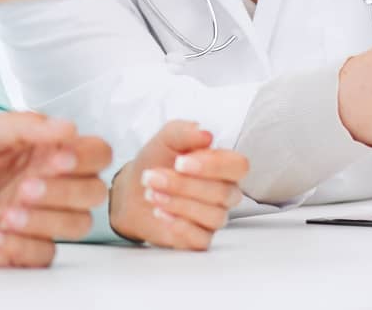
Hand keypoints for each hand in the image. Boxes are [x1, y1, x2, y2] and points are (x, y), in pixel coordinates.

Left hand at [0, 112, 110, 267]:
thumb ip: (26, 125)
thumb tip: (69, 127)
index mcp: (46, 151)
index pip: (96, 152)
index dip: (86, 159)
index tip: (56, 159)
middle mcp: (52, 184)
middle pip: (94, 192)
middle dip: (62, 193)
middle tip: (24, 188)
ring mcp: (43, 218)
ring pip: (78, 225)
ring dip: (43, 220)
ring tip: (6, 214)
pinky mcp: (29, 248)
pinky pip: (46, 254)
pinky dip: (19, 247)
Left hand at [109, 121, 246, 249]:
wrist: (133, 190)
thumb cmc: (157, 161)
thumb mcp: (166, 139)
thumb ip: (184, 132)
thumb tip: (206, 134)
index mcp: (223, 165)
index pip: (238, 166)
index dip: (213, 166)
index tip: (180, 162)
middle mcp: (224, 193)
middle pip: (224, 193)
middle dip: (184, 185)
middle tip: (152, 177)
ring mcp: (213, 217)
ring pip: (214, 216)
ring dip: (178, 203)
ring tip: (151, 193)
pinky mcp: (200, 239)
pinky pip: (202, 239)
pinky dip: (179, 225)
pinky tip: (160, 213)